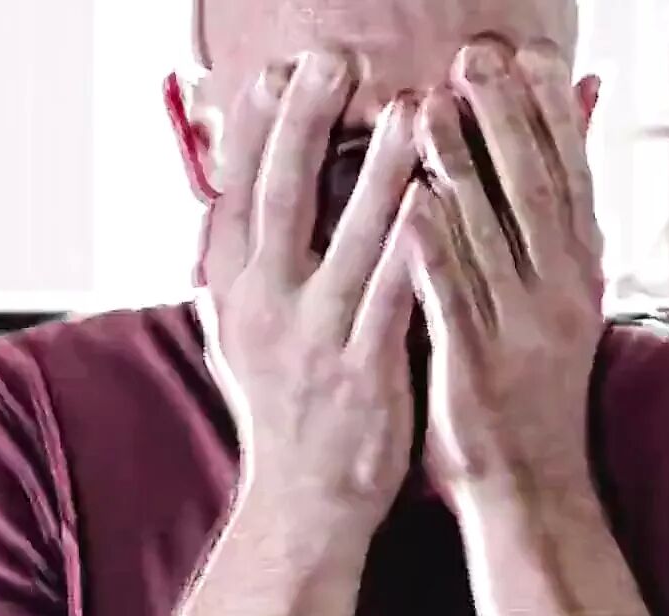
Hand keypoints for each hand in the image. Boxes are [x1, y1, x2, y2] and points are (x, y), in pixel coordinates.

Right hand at [196, 51, 423, 520]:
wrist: (304, 502)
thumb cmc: (284, 408)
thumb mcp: (241, 332)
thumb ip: (244, 265)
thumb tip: (240, 197)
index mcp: (233, 291)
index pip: (237, 191)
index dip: (259, 126)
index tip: (281, 70)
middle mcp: (263, 306)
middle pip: (277, 197)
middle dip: (305, 122)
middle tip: (331, 58)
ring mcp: (312, 338)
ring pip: (344, 238)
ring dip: (377, 169)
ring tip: (410, 108)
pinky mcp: (362, 371)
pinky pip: (390, 297)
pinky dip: (411, 247)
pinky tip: (435, 203)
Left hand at [405, 38, 603, 503]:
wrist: (533, 488)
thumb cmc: (533, 394)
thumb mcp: (556, 306)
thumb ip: (545, 238)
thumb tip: (543, 174)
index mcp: (576, 275)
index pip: (571, 178)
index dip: (550, 114)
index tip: (530, 56)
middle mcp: (557, 293)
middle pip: (535, 190)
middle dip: (505, 119)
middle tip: (477, 57)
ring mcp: (518, 331)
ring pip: (490, 236)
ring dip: (462, 169)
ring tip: (427, 108)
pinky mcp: (475, 369)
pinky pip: (453, 302)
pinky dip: (435, 253)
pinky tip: (412, 207)